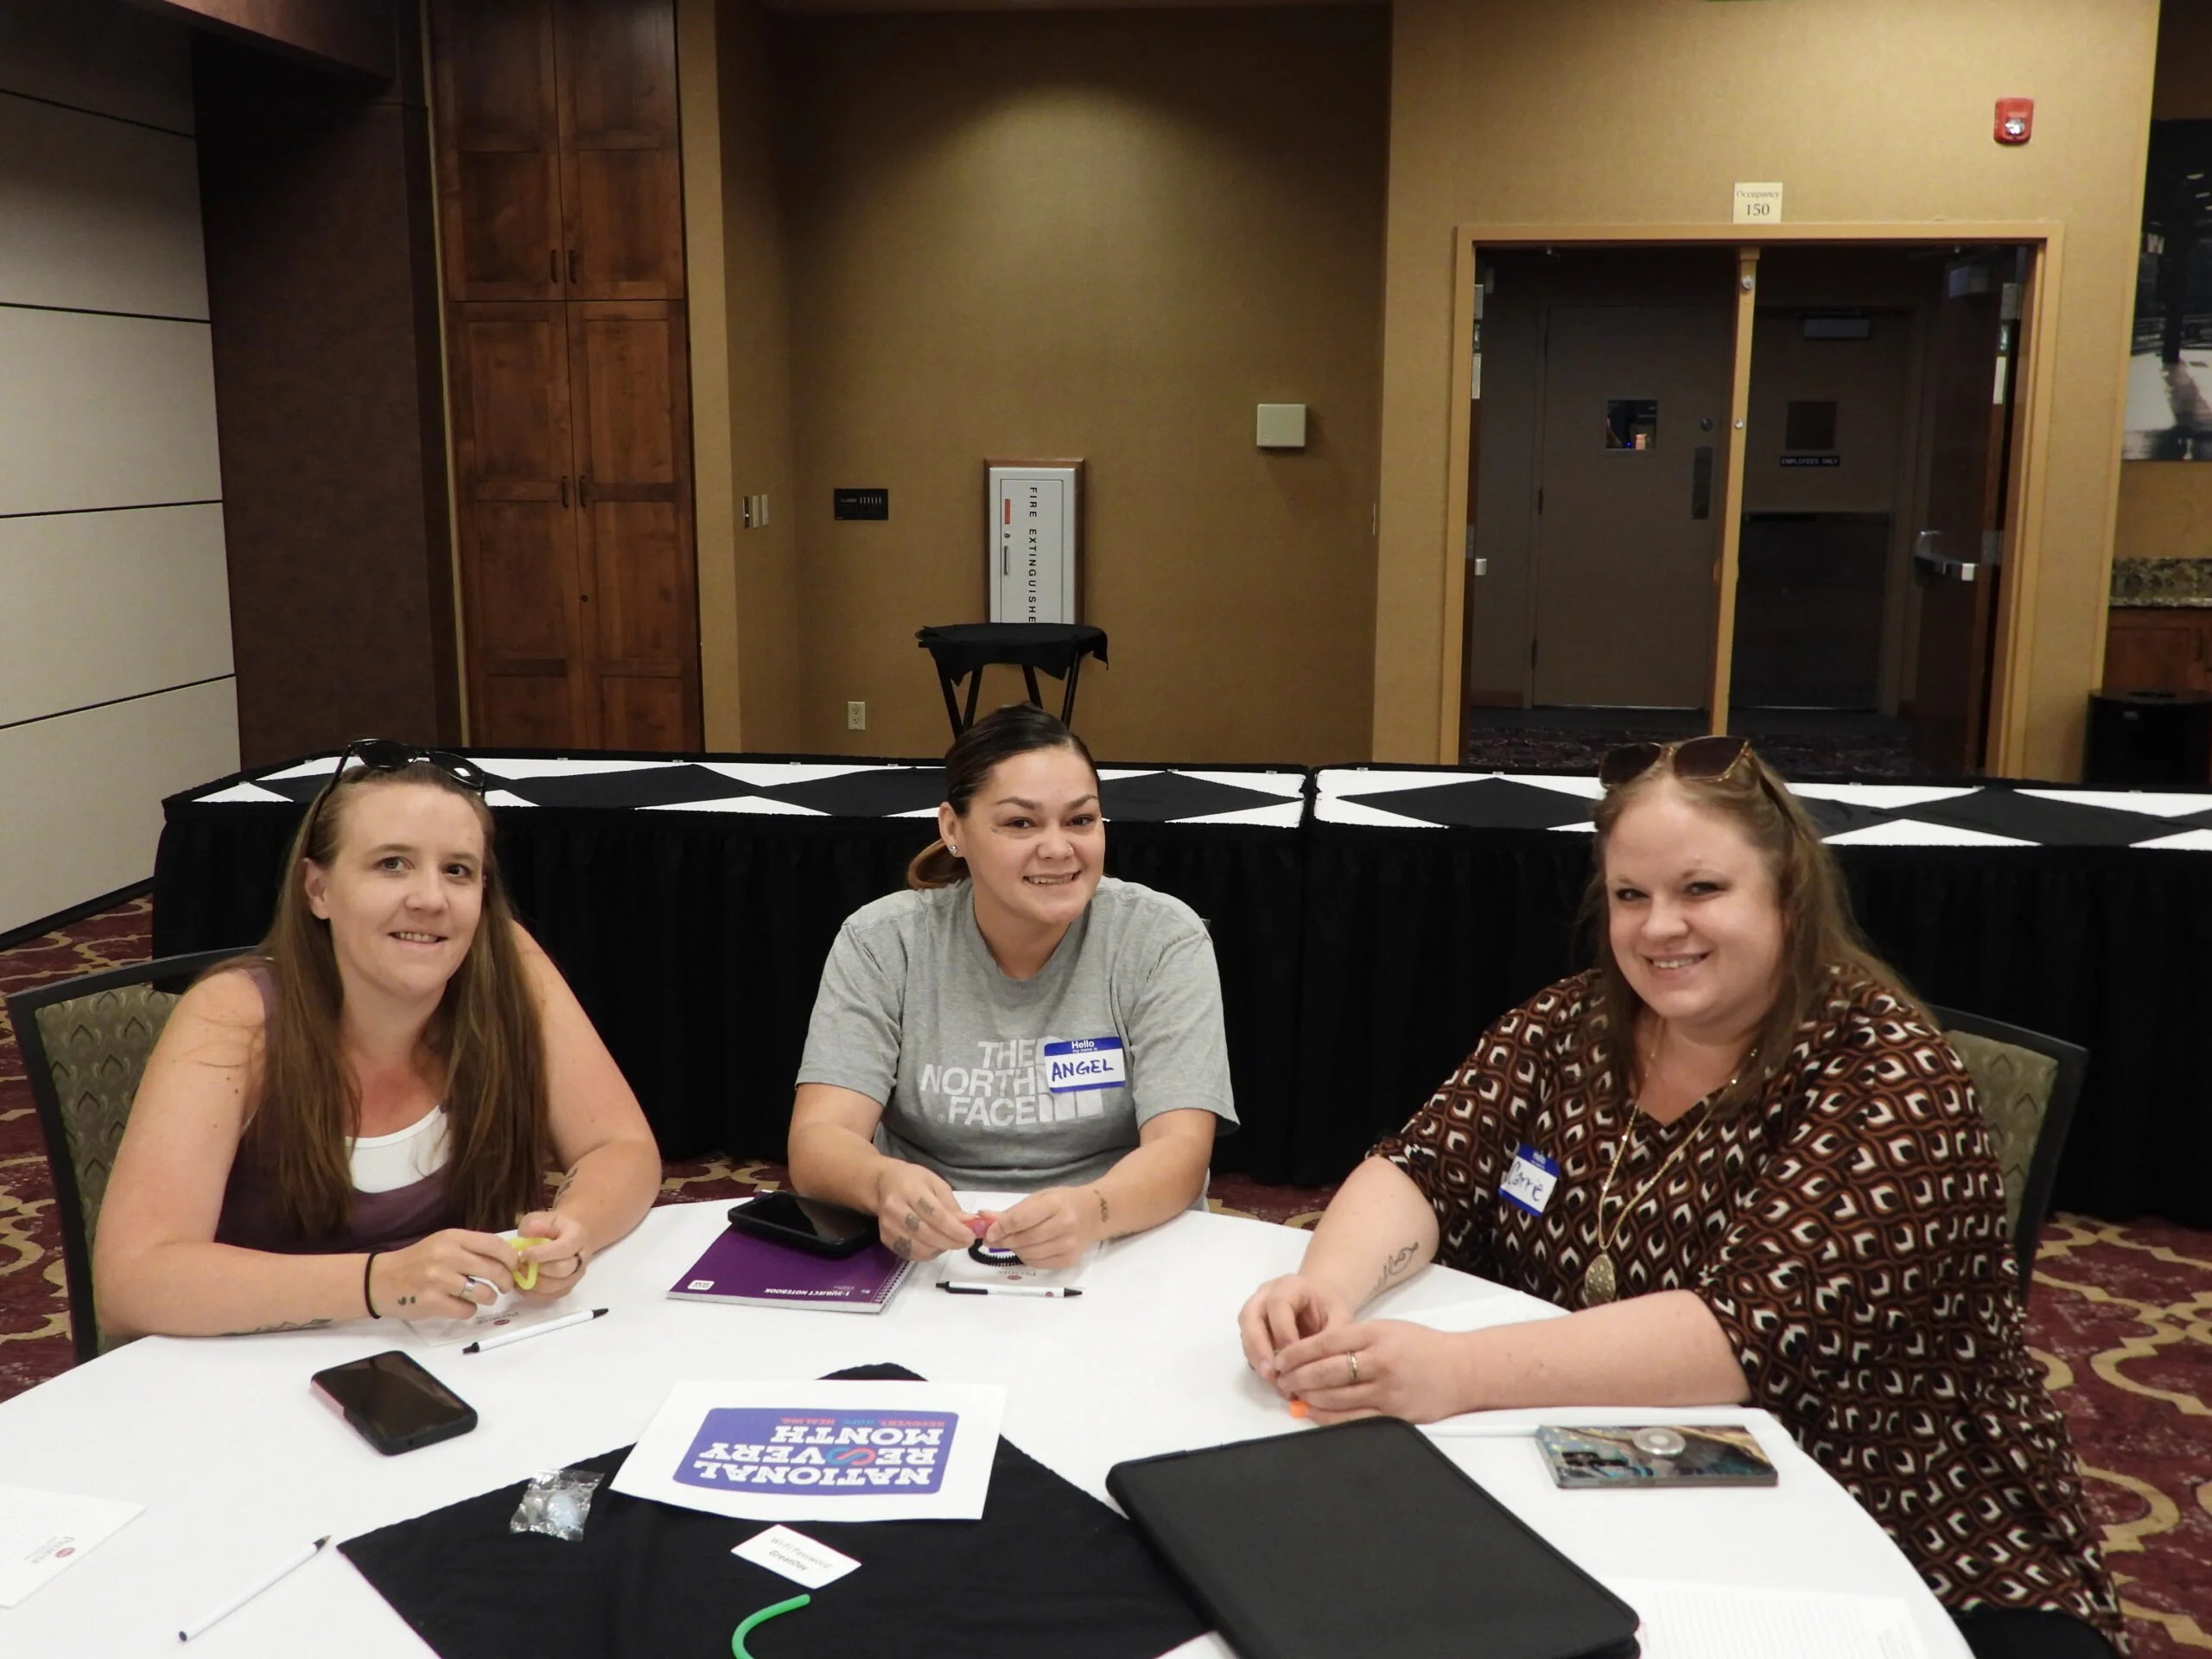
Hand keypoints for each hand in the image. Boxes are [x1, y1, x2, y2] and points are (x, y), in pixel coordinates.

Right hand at [373, 1229, 518, 1319]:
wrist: (381, 1279)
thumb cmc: (418, 1261)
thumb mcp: (443, 1243)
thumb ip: (471, 1248)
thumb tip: (508, 1257)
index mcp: (452, 1237)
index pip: (494, 1244)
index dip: (511, 1257)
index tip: (515, 1266)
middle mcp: (446, 1256)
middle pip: (494, 1269)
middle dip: (506, 1281)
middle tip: (505, 1286)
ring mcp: (439, 1279)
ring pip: (483, 1292)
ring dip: (489, 1297)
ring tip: (484, 1296)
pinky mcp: (432, 1302)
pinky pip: (466, 1310)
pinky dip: (469, 1310)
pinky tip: (462, 1305)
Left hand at [511, 1209, 589, 1302]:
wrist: (563, 1238)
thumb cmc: (549, 1227)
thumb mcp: (541, 1218)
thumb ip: (536, 1224)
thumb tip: (531, 1234)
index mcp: (578, 1236)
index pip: (564, 1248)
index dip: (542, 1253)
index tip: (523, 1253)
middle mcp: (581, 1258)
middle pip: (563, 1270)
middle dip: (538, 1270)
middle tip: (519, 1265)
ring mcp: (575, 1276)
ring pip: (556, 1287)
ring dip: (533, 1283)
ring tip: (518, 1275)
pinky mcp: (566, 1289)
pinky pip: (550, 1297)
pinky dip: (533, 1294)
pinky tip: (521, 1284)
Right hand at [870, 1162, 972, 1261]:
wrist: (883, 1184)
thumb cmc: (914, 1181)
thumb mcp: (937, 1184)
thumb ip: (952, 1206)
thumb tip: (970, 1224)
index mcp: (911, 1190)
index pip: (936, 1215)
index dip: (955, 1229)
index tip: (970, 1236)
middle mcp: (895, 1208)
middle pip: (927, 1234)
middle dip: (951, 1242)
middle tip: (966, 1242)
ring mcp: (888, 1225)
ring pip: (919, 1247)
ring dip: (940, 1249)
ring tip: (951, 1242)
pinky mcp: (885, 1238)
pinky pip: (910, 1253)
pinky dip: (927, 1253)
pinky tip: (935, 1245)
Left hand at [984, 1187, 1098, 1269]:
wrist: (1093, 1214)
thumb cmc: (1062, 1202)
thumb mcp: (1039, 1199)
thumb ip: (1012, 1211)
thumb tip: (983, 1217)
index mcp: (1055, 1204)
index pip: (1020, 1219)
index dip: (1000, 1228)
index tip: (988, 1233)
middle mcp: (1064, 1225)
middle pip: (1023, 1239)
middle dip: (1003, 1241)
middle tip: (993, 1240)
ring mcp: (1068, 1245)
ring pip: (1029, 1254)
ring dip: (1014, 1250)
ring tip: (1011, 1242)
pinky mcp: (1068, 1260)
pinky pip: (1038, 1263)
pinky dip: (1026, 1257)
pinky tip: (1026, 1249)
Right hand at [1238, 1273, 1350, 1380]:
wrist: (1320, 1301)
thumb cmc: (1330, 1307)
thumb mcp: (1340, 1317)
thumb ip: (1332, 1337)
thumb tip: (1321, 1367)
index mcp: (1289, 1286)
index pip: (1278, 1305)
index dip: (1284, 1334)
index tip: (1297, 1359)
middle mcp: (1265, 1294)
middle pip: (1250, 1317)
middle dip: (1259, 1348)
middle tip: (1271, 1375)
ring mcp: (1255, 1308)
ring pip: (1245, 1332)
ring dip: (1256, 1358)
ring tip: (1273, 1381)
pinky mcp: (1252, 1326)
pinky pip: (1247, 1343)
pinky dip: (1257, 1361)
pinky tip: (1273, 1378)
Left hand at [1270, 1318, 1470, 1424]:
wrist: (1463, 1370)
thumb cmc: (1421, 1346)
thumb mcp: (1387, 1329)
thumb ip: (1354, 1338)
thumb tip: (1311, 1353)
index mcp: (1377, 1334)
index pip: (1326, 1342)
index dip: (1298, 1352)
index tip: (1280, 1358)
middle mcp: (1381, 1360)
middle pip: (1327, 1371)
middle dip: (1297, 1376)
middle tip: (1280, 1380)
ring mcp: (1389, 1390)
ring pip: (1337, 1397)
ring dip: (1309, 1397)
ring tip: (1292, 1395)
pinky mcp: (1396, 1414)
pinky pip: (1354, 1418)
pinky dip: (1329, 1417)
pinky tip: (1314, 1412)